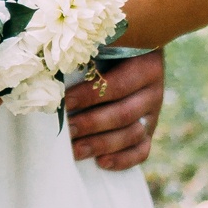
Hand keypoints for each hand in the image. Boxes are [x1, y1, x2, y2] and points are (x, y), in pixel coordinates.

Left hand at [67, 48, 164, 170]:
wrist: (137, 51)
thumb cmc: (110, 47)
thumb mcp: (105, 44)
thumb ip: (88, 53)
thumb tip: (54, 66)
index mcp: (145, 65)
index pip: (117, 85)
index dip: (90, 95)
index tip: (65, 102)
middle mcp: (153, 91)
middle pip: (124, 114)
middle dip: (93, 124)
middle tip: (68, 130)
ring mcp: (153, 113)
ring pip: (133, 135)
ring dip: (102, 144)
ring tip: (76, 151)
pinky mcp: (149, 130)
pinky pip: (142, 150)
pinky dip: (123, 160)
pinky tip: (101, 163)